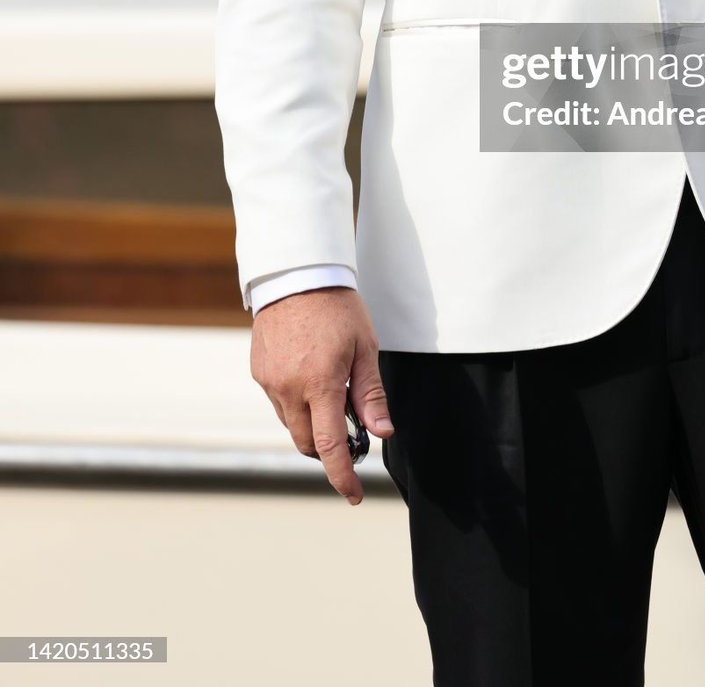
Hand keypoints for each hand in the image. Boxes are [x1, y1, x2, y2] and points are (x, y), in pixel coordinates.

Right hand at [250, 285, 393, 502]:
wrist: (296, 274)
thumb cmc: (337, 307)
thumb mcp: (365, 347)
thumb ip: (371, 394)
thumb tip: (381, 432)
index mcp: (321, 383)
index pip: (330, 445)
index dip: (342, 475)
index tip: (352, 494)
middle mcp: (289, 388)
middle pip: (307, 443)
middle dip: (328, 449)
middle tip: (351, 433)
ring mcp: (270, 382)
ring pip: (291, 425)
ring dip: (311, 424)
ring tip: (332, 393)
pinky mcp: (259, 373)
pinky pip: (279, 403)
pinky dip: (296, 404)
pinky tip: (310, 377)